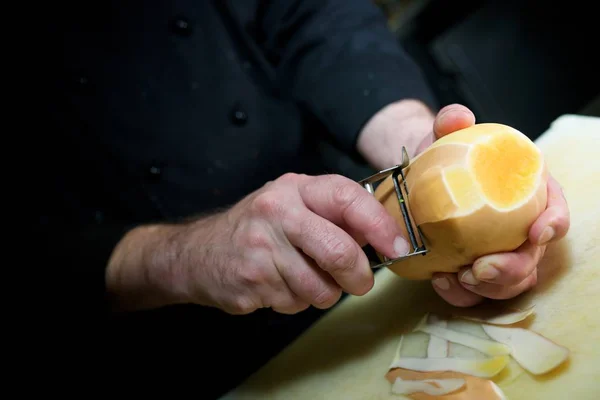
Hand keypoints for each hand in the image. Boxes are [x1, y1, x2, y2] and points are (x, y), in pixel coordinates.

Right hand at [107, 173, 410, 313]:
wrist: (197, 253)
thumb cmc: (258, 228)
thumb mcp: (292, 205)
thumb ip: (333, 214)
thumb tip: (384, 237)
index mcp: (295, 189)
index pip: (347, 198)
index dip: (379, 225)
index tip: (398, 247)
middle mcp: (277, 212)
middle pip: (339, 251)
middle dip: (358, 276)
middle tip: (359, 283)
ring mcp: (261, 248)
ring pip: (321, 287)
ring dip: (322, 293)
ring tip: (301, 278)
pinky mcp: (251, 281)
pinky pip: (295, 304)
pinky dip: (295, 302)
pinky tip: (277, 285)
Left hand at [424, 104, 570, 306]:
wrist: (414, 183)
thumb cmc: (441, 159)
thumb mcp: (443, 137)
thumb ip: (450, 123)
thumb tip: (457, 117)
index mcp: (525, 195)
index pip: (554, 210)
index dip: (554, 223)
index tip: (538, 231)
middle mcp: (517, 229)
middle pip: (533, 258)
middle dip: (513, 270)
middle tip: (479, 268)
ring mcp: (497, 254)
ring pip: (510, 283)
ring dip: (488, 288)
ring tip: (456, 277)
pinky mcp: (472, 271)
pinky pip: (475, 294)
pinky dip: (460, 294)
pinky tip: (440, 281)